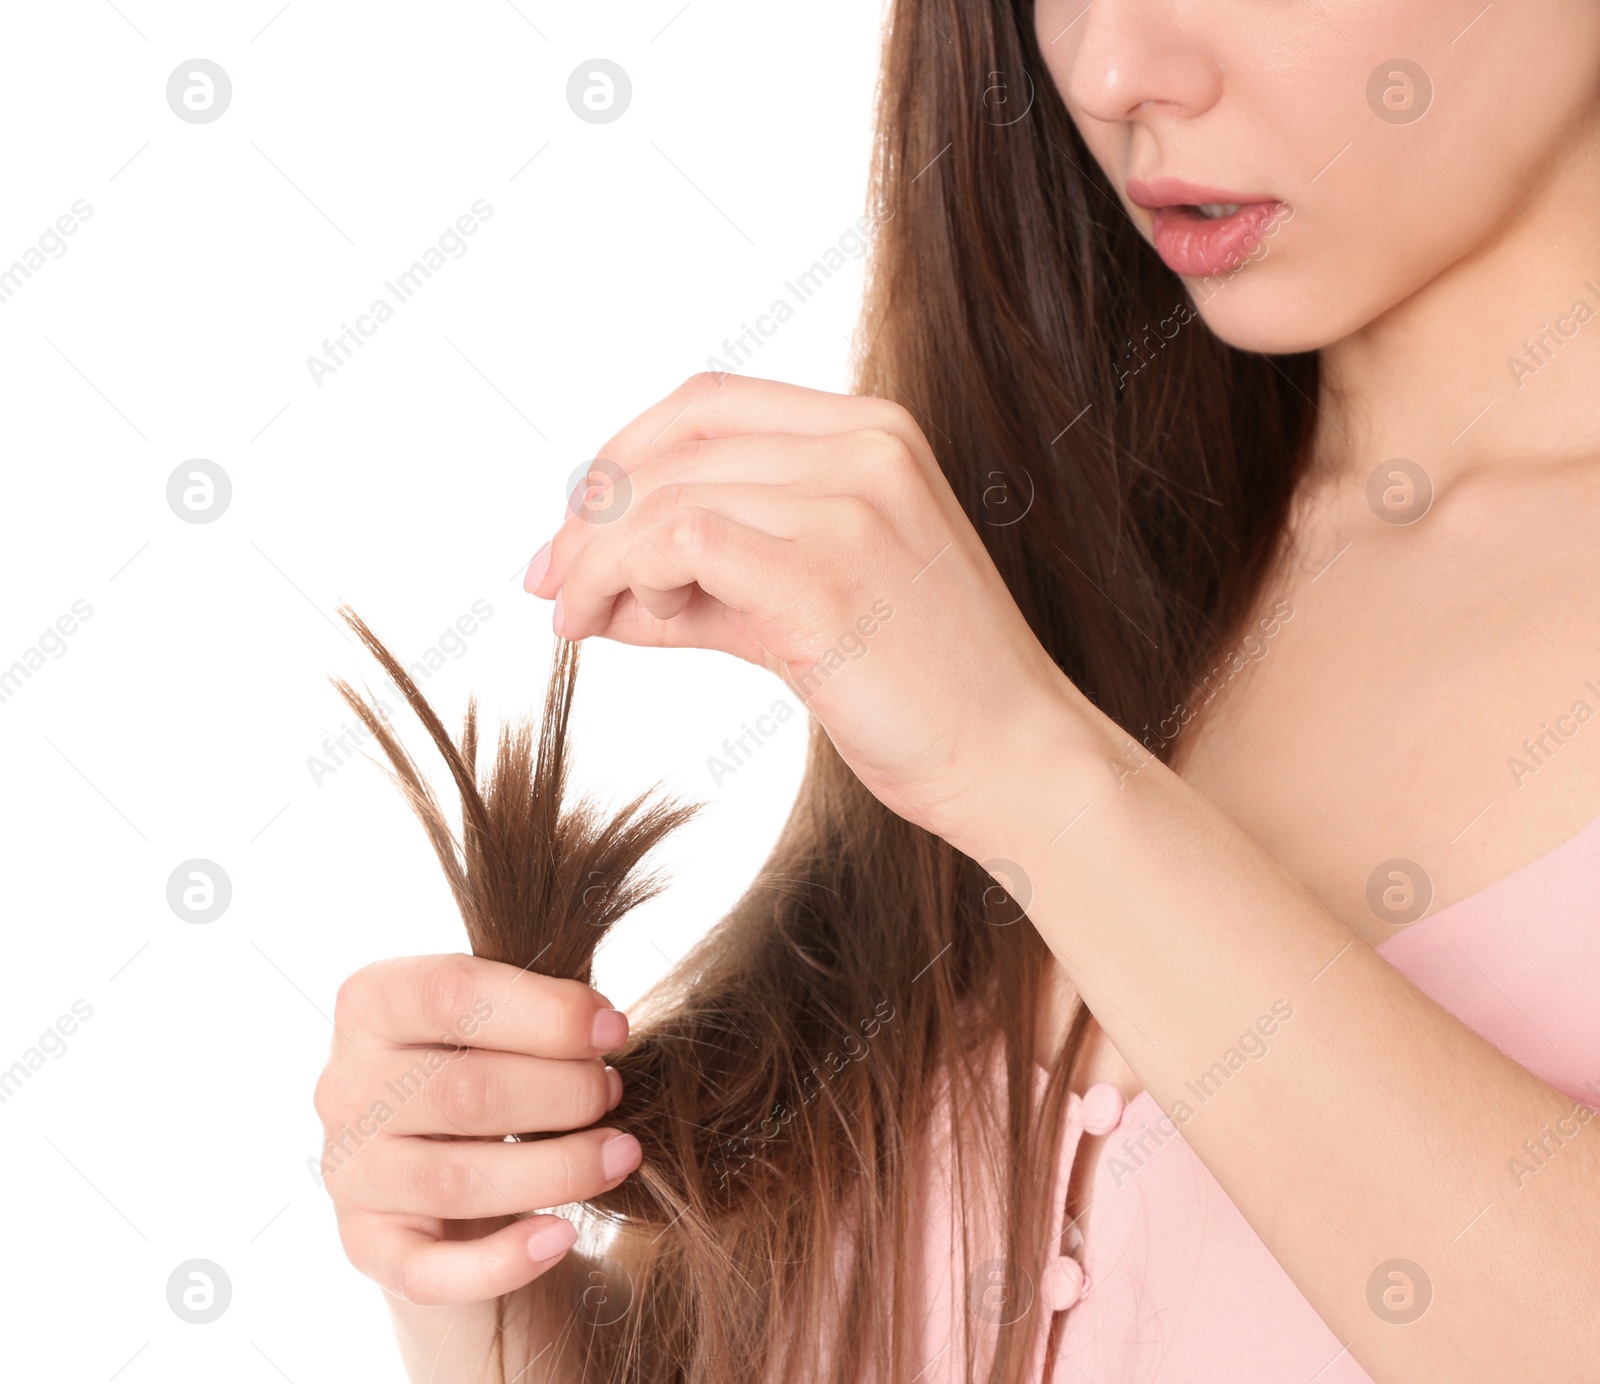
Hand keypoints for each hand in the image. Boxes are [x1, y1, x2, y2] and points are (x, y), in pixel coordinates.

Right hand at [312, 953, 640, 1306]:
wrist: (452, 1166)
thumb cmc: (491, 1062)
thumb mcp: (504, 1018)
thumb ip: (540, 1010)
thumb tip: (603, 1028)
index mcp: (373, 1003)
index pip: (449, 993)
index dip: (546, 1013)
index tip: (614, 1031)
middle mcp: (344, 1087)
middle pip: (462, 1090)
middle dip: (563, 1092)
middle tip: (614, 1092)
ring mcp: (349, 1173)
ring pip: (455, 1181)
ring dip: (557, 1168)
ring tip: (621, 1154)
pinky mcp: (367, 1248)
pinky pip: (428, 1270)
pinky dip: (502, 1260)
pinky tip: (561, 1237)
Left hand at [524, 373, 1077, 842]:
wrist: (1015, 760)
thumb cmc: (924, 692)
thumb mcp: (808, 607)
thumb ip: (712, 582)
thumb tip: (602, 590)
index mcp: (873, 433)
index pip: (706, 406)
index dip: (621, 458)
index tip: (575, 529)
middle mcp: (865, 447)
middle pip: (674, 445)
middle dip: (589, 514)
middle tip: (551, 583)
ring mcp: (851, 502)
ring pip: (666, 495)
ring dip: (596, 558)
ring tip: (579, 619)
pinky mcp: (826, 572)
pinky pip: (680, 543)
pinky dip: (623, 579)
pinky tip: (612, 627)